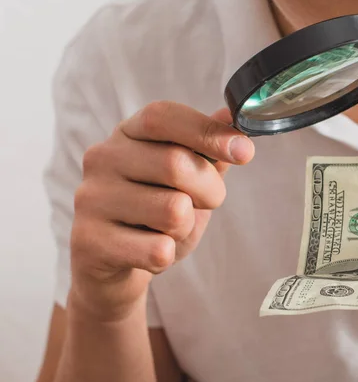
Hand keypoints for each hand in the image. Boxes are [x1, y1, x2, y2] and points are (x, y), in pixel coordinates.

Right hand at [70, 101, 253, 318]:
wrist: (112, 265)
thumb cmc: (154, 216)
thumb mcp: (186, 181)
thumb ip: (207, 150)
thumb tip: (231, 116)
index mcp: (128, 135)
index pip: (163, 116)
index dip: (207, 131)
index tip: (244, 152)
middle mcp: (103, 159)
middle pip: (177, 164)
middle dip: (210, 191)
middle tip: (205, 204)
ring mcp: (92, 198)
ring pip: (173, 211)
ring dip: (185, 228)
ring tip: (166, 231)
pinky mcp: (90, 240)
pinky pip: (158, 251)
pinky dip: (166, 256)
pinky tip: (147, 251)